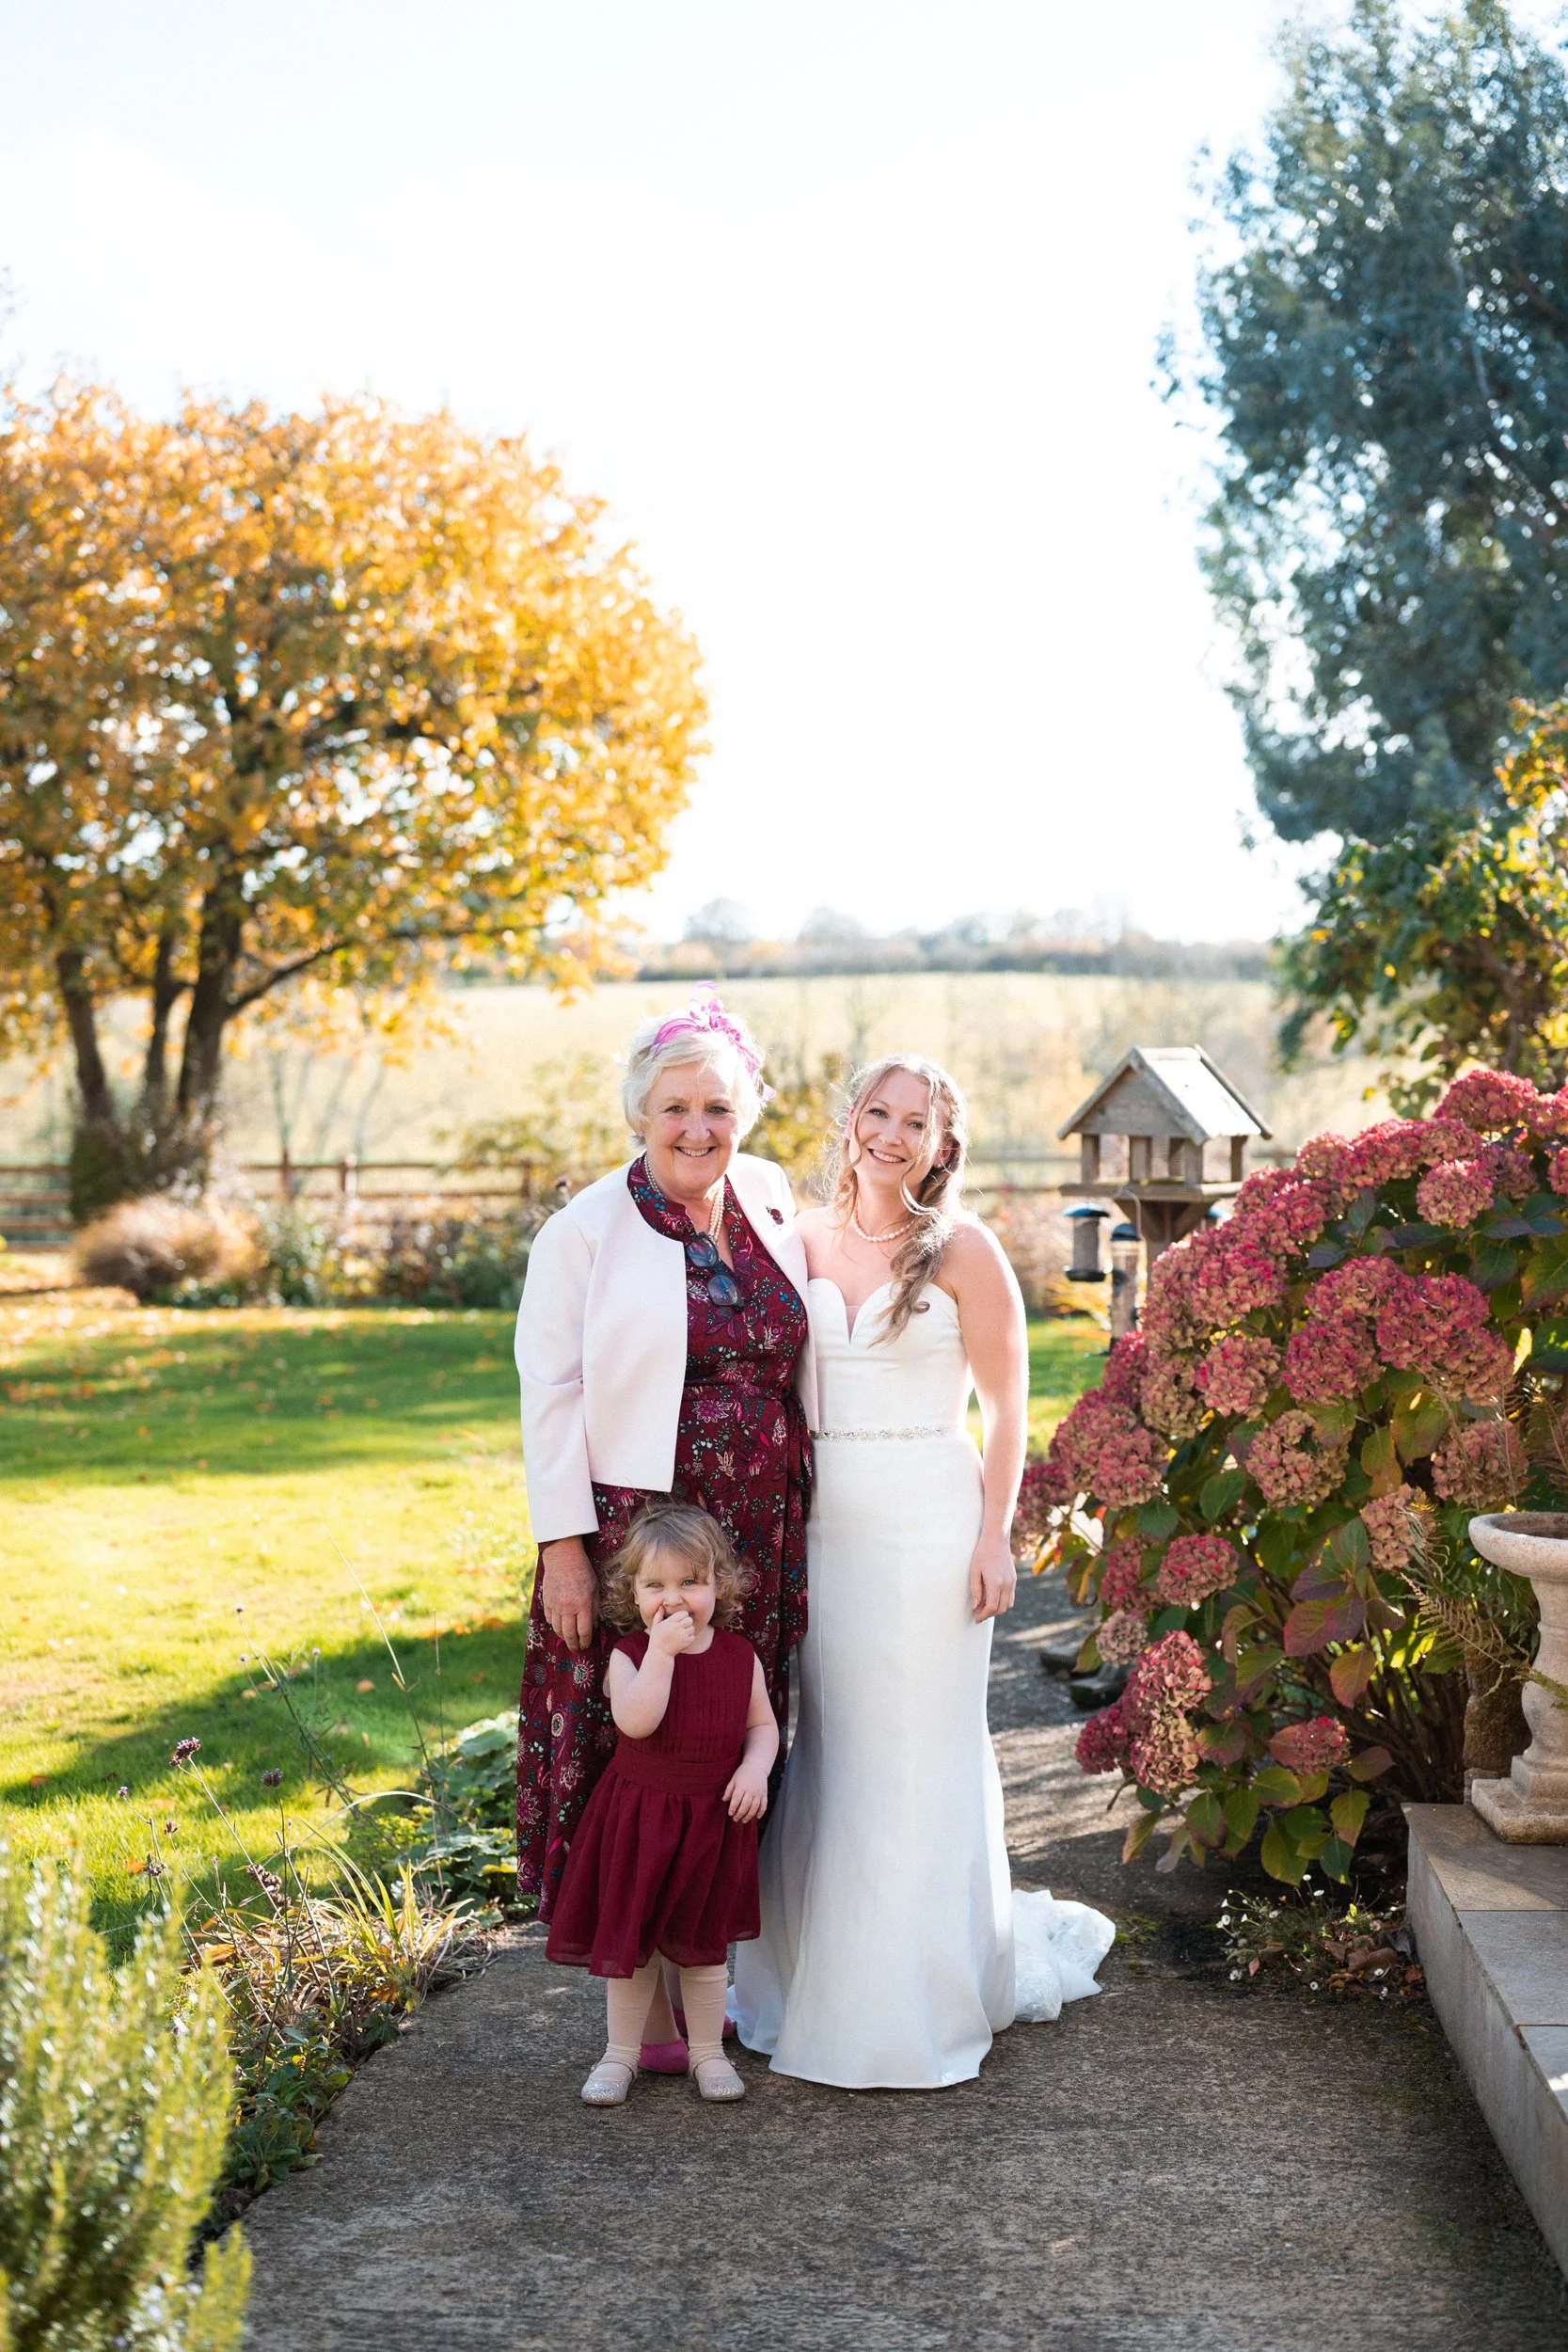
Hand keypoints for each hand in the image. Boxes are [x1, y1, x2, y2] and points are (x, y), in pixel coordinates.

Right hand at [541, 1538, 598, 1653]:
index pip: (584, 1631)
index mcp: (583, 1604)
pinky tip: (560, 1626)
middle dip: (574, 1645)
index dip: (586, 1641)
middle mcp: (568, 1607)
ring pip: (558, 1629)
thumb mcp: (595, 1589)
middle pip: (569, 1634)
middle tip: (577, 1649)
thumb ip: (595, 1609)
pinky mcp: (546, 1601)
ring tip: (569, 1640)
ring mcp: (555, 1605)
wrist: (563, 1557)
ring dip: (564, 1637)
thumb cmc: (583, 1571)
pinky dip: (555, 1625)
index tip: (587, 1646)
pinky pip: (550, 1619)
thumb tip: (594, 1627)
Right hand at [647, 1603, 696, 1658]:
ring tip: (681, 1633)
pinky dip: (689, 1638)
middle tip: (681, 1626)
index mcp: (671, 1622)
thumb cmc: (657, 1638)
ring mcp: (683, 1635)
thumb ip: (659, 1615)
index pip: (684, 1613)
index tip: (678, 1620)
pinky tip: (682, 1639)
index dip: (682, 1616)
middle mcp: (678, 1627)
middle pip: (690, 1619)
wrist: (660, 1653)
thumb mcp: (655, 1626)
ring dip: (688, 1630)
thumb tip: (661, 1606)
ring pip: (692, 1628)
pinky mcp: (687, 1642)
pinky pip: (693, 1636)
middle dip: (686, 1622)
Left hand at [723, 1761, 768, 1822]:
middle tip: (735, 1819)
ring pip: (754, 1807)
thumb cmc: (743, 1773)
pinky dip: (761, 1812)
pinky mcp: (764, 1794)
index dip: (733, 1808)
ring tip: (743, 1820)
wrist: (757, 1766)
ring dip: (749, 1816)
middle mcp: (751, 1790)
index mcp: (741, 1786)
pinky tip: (757, 1817)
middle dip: (740, 1814)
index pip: (736, 1799)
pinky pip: (764, 1805)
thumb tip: (724, 1800)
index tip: (730, 1813)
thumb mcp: (734, 1779)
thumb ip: (729, 1790)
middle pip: (745, 1805)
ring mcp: (759, 1792)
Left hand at [968, 1535, 1016, 1622]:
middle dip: (989, 1614)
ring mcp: (1012, 1582)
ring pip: (1008, 1605)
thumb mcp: (974, 1571)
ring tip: (985, 1606)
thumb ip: (975, 1590)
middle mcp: (1006, 1585)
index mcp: (995, 1583)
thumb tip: (975, 1606)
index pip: (991, 1607)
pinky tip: (993, 1597)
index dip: (983, 1615)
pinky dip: (1003, 1602)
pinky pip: (1011, 1597)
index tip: (976, 1618)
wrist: (997, 1540)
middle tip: (978, 1613)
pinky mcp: (1014, 1579)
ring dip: (997, 1609)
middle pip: (1000, 1609)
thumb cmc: (982, 1554)